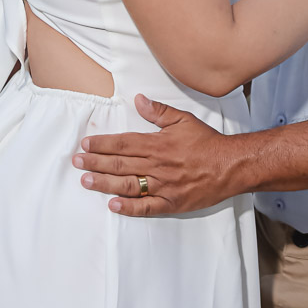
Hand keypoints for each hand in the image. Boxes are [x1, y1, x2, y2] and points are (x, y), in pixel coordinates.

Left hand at [72, 94, 237, 215]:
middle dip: (95, 162)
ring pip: (128, 184)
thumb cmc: (207, 142)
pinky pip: (147, 207)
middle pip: (120, 164)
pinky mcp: (171, 203)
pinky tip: (112, 205)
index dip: (103, 144)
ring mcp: (163, 186)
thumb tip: (139, 100)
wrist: (230, 165)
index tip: (86, 145)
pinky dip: (128, 207)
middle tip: (76, 162)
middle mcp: (157, 165)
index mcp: (158, 144)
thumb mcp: (184, 119)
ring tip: (86, 181)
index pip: (123, 143)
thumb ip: (159, 111)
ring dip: (104, 183)